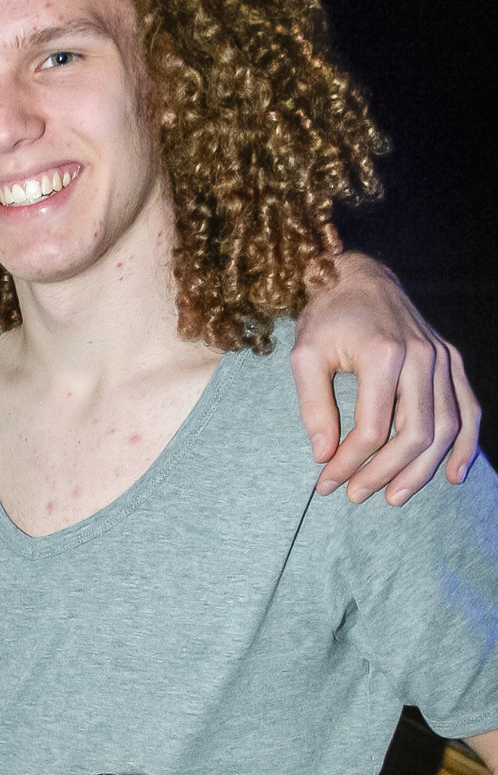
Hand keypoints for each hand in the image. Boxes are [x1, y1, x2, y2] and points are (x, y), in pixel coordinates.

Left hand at [291, 254, 479, 504]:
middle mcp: (422, 356)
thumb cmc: (328, 318)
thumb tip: (323, 456)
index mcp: (383, 354)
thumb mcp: (304, 357)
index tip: (325, 483)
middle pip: (414, 434)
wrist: (359, 277)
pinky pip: (469, 408)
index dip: (348, 463)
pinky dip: (465, 445)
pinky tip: (452, 476)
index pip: (371, 429)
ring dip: (421, 471)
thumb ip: (313, 407)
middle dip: (383, 473)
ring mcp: (443, 358)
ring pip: (445, 429)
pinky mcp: (452, 361)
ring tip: (393, 497)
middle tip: (355, 495)